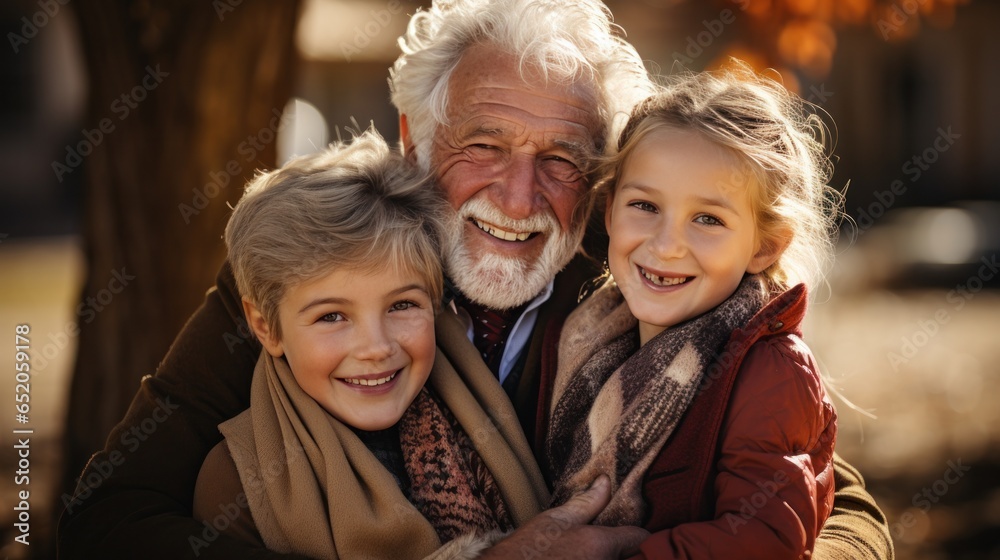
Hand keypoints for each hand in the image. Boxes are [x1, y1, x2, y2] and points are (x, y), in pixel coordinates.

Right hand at [480, 476, 648, 559]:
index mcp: (600, 544)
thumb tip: (605, 482)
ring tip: (587, 554)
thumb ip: (587, 502)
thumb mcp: (556, 519)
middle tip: (609, 546)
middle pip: (633, 558)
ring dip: (612, 559)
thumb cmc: (527, 549)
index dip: (637, 534)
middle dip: (626, 552)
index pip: (640, 538)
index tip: (629, 534)